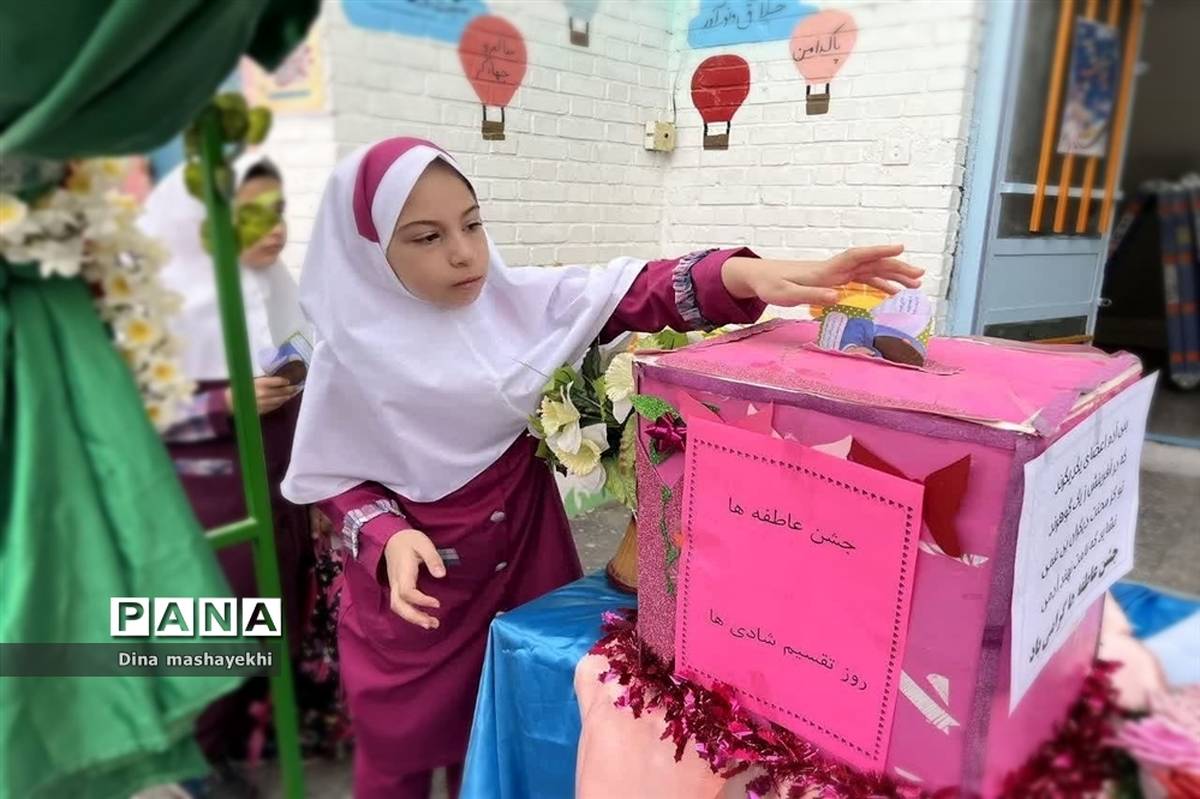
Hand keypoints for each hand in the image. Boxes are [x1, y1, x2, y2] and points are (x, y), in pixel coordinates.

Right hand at [224, 376, 298, 415]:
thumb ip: (264, 380)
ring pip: (279, 400)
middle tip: (297, 387)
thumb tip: (278, 379)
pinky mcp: (262, 410)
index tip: (289, 380)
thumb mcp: (252, 380)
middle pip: (281, 391)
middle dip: (290, 389)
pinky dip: (280, 403)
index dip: (285, 381)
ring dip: (286, 397)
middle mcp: (263, 393)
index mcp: (259, 383)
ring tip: (292, 394)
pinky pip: (274, 406)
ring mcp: (263, 403)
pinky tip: (283, 400)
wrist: (230, 402)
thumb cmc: (241, 388)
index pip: (277, 381)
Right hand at [382, 530, 445, 629]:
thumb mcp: (424, 543)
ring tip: (431, 624)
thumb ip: (433, 559)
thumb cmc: (409, 540)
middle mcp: (395, 581)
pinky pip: (400, 604)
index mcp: (402, 571)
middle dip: (414, 617)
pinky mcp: (396, 587)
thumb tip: (441, 575)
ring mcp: (394, 585)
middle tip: (432, 624)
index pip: (407, 592)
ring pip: (397, 607)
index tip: (437, 603)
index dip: (421, 601)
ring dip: (412, 618)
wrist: (391, 538)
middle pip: (398, 605)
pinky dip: (410, 614)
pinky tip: (423, 617)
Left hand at [722, 244, 923, 306]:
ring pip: (870, 271)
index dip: (878, 252)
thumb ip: (811, 295)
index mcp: (826, 270)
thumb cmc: (772, 285)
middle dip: (896, 267)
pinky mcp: (834, 279)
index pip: (857, 256)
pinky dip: (879, 284)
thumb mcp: (788, 294)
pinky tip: (893, 293)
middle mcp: (835, 268)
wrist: (760, 277)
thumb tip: (838, 296)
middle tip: (920, 275)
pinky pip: (862, 280)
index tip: (900, 248)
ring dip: (892, 276)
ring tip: (915, 286)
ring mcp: (836, 273)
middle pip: (871, 263)